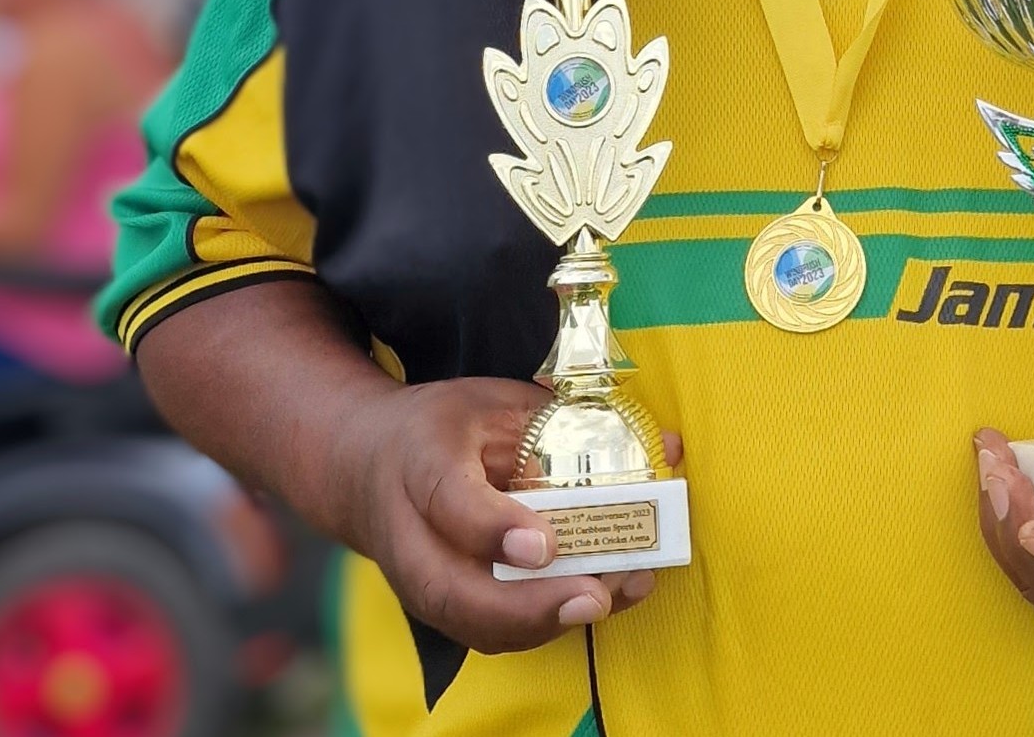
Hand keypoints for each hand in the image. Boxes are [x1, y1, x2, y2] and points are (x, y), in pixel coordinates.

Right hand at [329, 375, 671, 654]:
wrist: (366, 466)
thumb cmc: (444, 430)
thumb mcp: (493, 402)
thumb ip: (568, 422)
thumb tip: (667, 446)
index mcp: (420, 462)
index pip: (450, 503)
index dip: (496, 529)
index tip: (545, 545)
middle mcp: (409, 533)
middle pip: (452, 590)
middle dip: (526, 606)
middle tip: (593, 598)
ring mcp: (417, 580)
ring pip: (470, 623)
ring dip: (543, 623)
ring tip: (609, 599)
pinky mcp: (438, 607)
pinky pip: (487, 632)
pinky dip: (542, 627)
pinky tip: (597, 602)